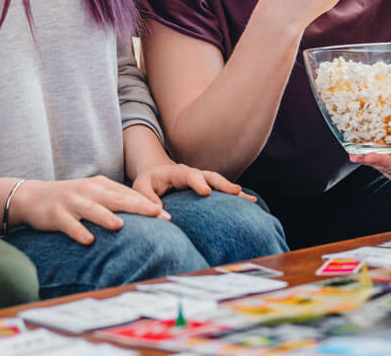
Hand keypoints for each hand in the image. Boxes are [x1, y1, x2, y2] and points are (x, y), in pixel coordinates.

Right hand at [12, 176, 167, 244]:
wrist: (33, 197)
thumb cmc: (72, 199)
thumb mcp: (94, 195)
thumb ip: (115, 201)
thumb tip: (146, 214)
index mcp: (100, 185)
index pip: (128, 194)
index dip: (148, 204)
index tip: (167, 216)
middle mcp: (88, 190)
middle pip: (116, 198)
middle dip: (137, 206)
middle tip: (156, 215)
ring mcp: (72, 202)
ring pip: (92, 209)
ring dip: (106, 217)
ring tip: (120, 225)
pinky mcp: (56, 215)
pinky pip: (69, 224)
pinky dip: (78, 231)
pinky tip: (88, 241)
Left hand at [131, 162, 256, 204]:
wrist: (156, 173)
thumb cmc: (147, 182)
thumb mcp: (140, 187)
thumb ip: (149, 200)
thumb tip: (165, 218)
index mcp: (176, 172)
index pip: (189, 175)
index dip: (197, 182)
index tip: (205, 192)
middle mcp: (193, 174)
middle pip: (210, 176)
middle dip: (222, 184)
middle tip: (235, 192)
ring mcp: (202, 180)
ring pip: (220, 183)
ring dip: (234, 191)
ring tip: (250, 200)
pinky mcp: (207, 187)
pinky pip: (222, 191)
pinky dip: (235, 196)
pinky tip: (250, 202)